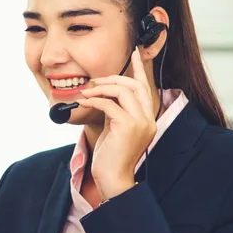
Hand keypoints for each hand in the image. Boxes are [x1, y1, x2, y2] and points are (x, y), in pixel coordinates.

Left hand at [77, 48, 156, 199]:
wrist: (112, 179)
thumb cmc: (110, 157)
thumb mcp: (114, 129)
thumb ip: (114, 111)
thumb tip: (103, 95)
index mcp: (147, 119)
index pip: (145, 88)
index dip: (138, 69)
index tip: (132, 53)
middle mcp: (148, 119)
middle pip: (135, 85)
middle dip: (113, 78)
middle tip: (95, 80)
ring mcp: (141, 123)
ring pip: (124, 91)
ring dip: (102, 87)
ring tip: (87, 91)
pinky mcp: (128, 127)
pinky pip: (110, 104)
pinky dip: (95, 99)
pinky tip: (84, 101)